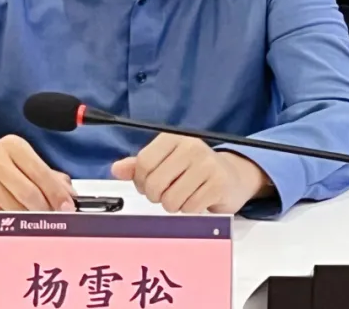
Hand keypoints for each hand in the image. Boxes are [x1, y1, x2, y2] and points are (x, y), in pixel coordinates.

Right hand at [0, 135, 76, 219]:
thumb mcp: (20, 160)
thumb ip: (46, 175)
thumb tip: (68, 194)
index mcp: (13, 146)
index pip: (41, 172)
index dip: (57, 193)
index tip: (67, 207)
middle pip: (29, 194)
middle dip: (46, 210)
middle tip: (55, 219)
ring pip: (15, 209)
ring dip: (30, 220)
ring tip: (37, 222)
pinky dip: (12, 225)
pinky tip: (16, 224)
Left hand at [110, 134, 270, 213]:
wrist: (232, 176)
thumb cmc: (195, 169)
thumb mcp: (166, 161)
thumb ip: (140, 165)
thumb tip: (116, 169)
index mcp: (174, 139)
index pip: (143, 162)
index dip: (140, 180)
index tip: (146, 184)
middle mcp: (191, 147)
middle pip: (155, 183)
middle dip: (156, 195)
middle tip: (166, 193)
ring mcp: (207, 165)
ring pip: (171, 199)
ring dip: (173, 205)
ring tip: (183, 195)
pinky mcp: (218, 184)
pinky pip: (189, 208)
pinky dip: (189, 210)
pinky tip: (197, 199)